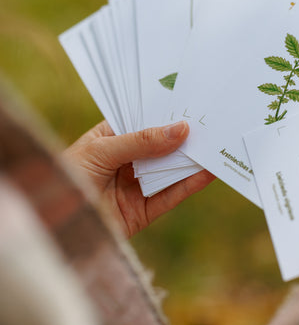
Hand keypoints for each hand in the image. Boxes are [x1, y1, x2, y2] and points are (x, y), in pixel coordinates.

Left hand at [63, 121, 214, 237]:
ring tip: (220, 143)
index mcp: (110, 137)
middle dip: (185, 134)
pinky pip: (171, 195)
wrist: (51, 224)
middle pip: (162, 145)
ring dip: (193, 158)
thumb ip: (141, 142)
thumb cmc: (65, 177)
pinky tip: (208, 172)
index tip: (194, 99)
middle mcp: (126, 159)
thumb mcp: (101, 151)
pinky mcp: (142, 212)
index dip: (167, 111)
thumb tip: (181, 129)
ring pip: (170, 169)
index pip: (144, 120)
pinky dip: (190, 184)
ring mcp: (135, 185)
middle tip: (215, 120)